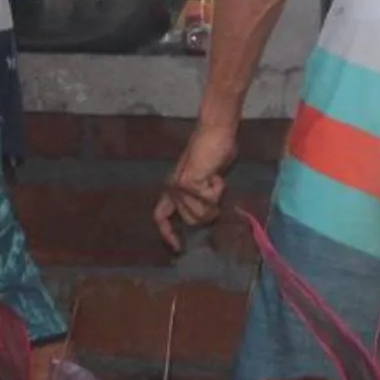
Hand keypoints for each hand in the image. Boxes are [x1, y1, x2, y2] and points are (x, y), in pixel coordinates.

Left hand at [155, 120, 238, 251]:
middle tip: (216, 192)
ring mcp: (179, 187)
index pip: (161, 217)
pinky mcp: (188, 183)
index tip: (178, 248)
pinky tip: (217, 175)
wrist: (215, 131)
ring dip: (214, 200)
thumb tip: (210, 214)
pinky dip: (218, 190)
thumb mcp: (206, 178)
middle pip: (191, 220)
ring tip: (215, 180)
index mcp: (173, 189)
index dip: (168, 234)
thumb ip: (202, 195)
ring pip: (200, 214)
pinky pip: (208, 201)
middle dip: (208, 212)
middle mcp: (172, 189)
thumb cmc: (213, 151)